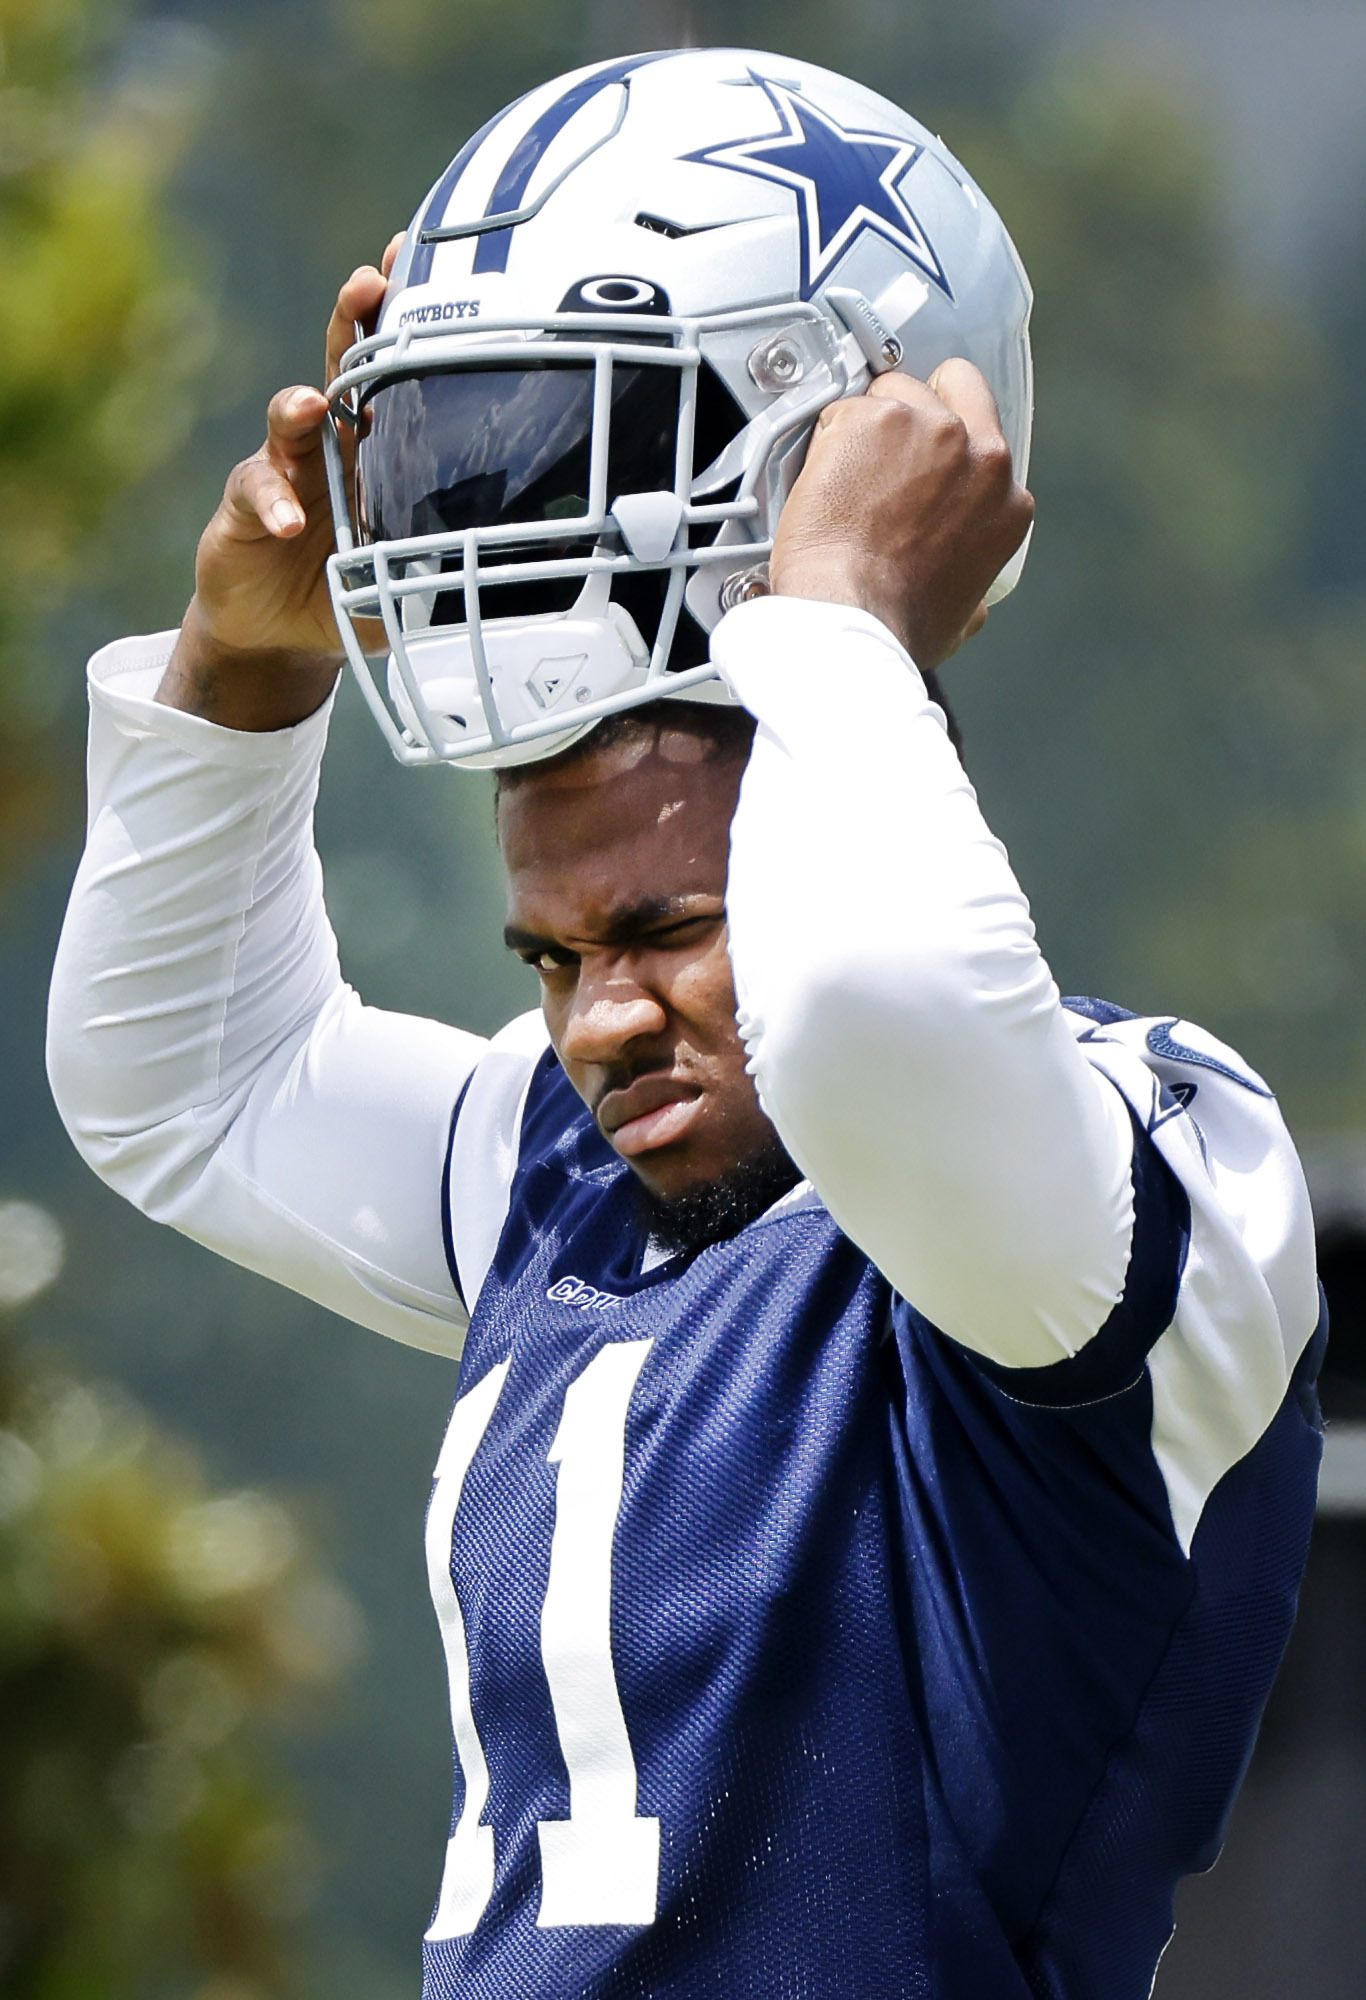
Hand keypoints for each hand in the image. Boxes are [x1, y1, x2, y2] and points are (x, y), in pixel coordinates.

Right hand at [156, 234, 404, 729]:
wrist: (278, 630)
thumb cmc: (348, 589)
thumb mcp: (409, 577)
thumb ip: (451, 561)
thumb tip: (528, 566)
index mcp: (376, 451)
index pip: (396, 378)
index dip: (410, 330)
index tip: (429, 280)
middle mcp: (330, 445)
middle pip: (342, 368)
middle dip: (354, 321)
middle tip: (365, 286)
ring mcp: (284, 466)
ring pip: (289, 416)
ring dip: (298, 404)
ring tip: (310, 404)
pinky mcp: (245, 503)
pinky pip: (256, 490)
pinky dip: (274, 503)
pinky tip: (290, 522)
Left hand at [768, 360, 1033, 670]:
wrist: (848, 614)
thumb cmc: (896, 624)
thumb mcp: (962, 616)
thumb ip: (972, 585)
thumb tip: (969, 594)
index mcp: (1005, 499)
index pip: (987, 433)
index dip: (949, 445)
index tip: (924, 461)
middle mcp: (975, 453)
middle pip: (951, 386)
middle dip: (921, 404)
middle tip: (884, 447)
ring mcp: (923, 428)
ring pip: (892, 390)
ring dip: (867, 424)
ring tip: (845, 477)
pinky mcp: (869, 419)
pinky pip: (841, 409)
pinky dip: (826, 438)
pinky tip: (822, 479)